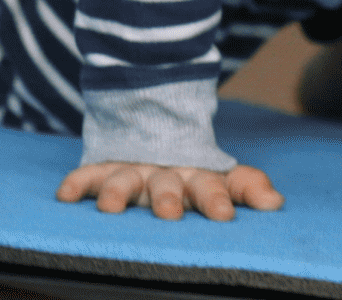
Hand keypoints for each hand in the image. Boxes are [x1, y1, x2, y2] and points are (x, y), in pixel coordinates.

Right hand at [56, 160, 283, 221]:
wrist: (153, 125)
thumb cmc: (192, 169)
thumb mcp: (222, 176)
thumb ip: (247, 187)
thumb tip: (276, 202)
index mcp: (198, 177)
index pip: (213, 186)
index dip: (218, 199)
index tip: (223, 215)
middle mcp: (165, 175)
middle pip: (168, 185)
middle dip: (167, 199)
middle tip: (169, 213)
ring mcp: (133, 171)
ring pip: (125, 180)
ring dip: (118, 193)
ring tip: (109, 208)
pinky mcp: (104, 169)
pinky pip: (88, 174)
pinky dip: (77, 182)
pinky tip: (65, 194)